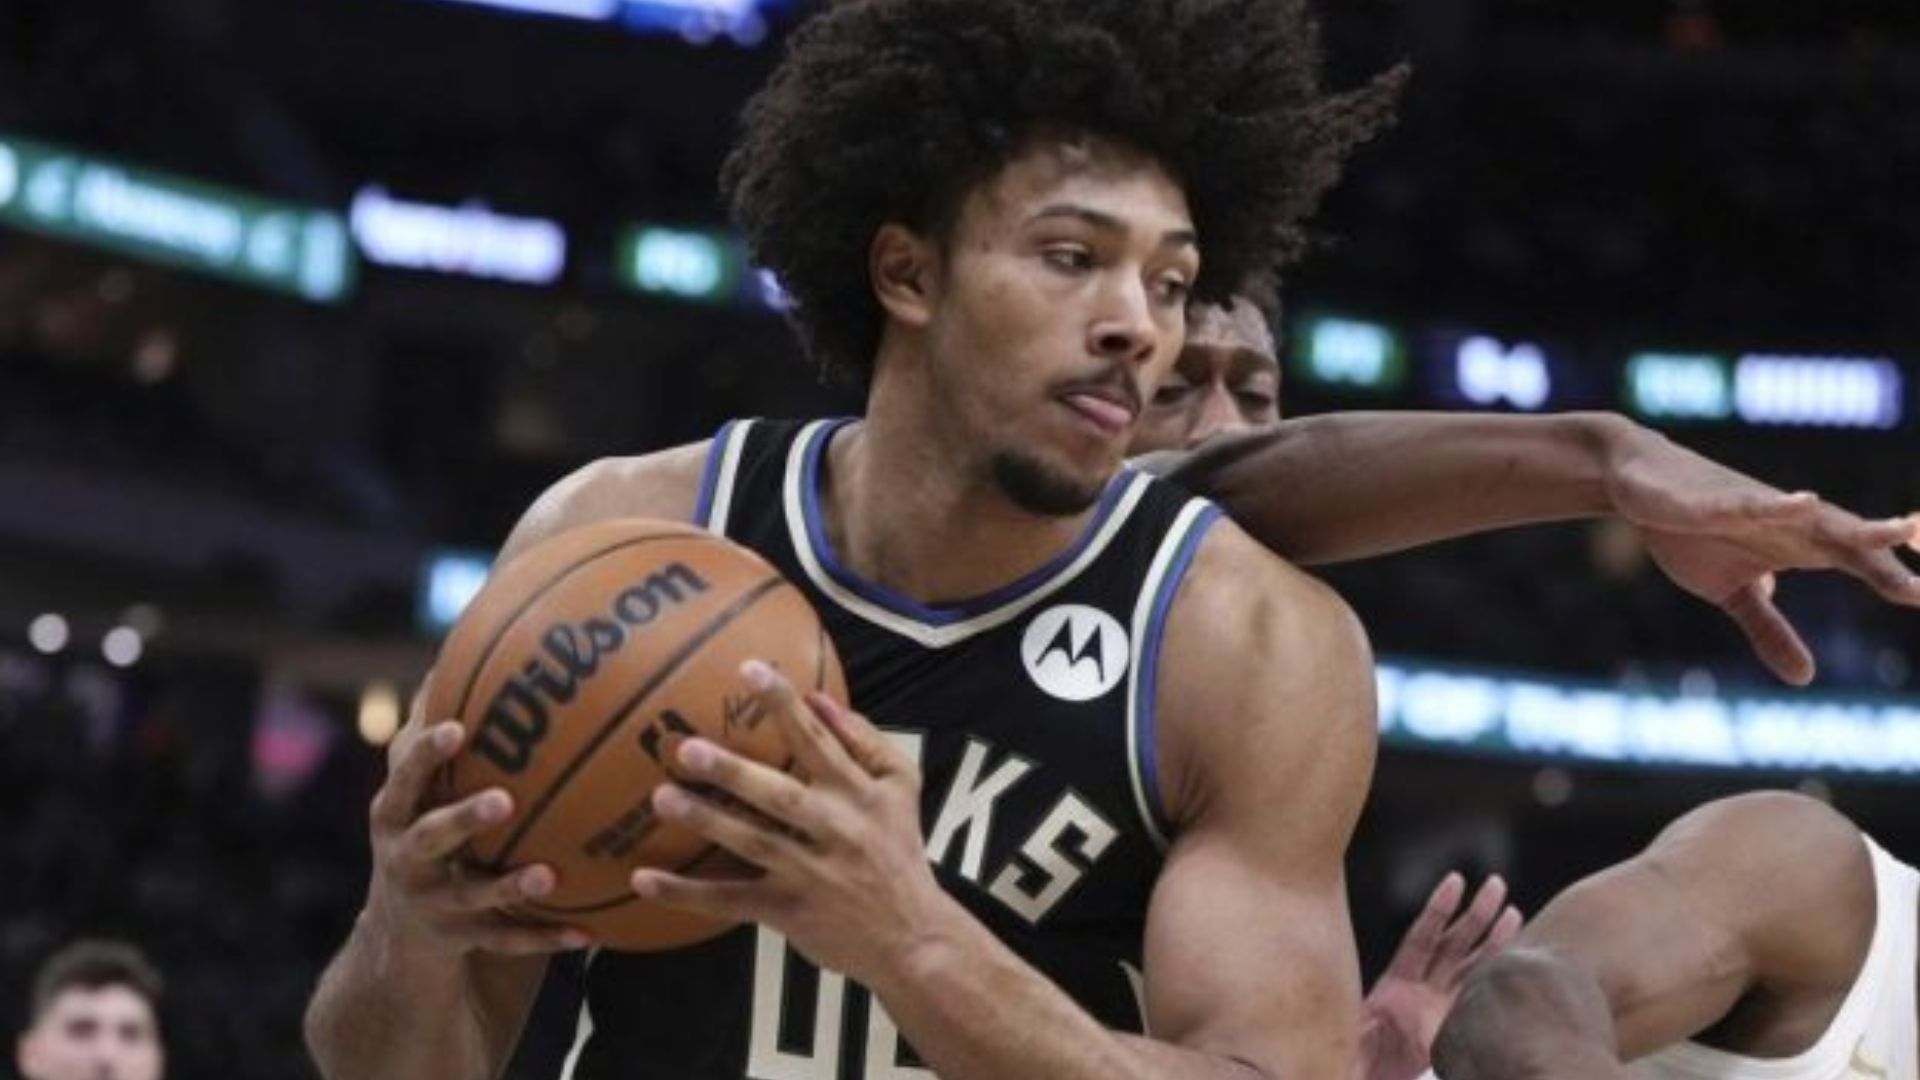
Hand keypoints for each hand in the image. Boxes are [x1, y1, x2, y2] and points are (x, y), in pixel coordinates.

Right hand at [363, 713, 587, 956]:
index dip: (426, 754)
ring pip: (471, 896)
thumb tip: (453, 651)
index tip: (457, 728)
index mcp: (396, 814)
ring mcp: (433, 903)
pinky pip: (507, 941)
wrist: (398, 931)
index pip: (405, 777)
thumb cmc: (418, 831)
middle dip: (463, 819)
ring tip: (548, 876)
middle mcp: (406, 859)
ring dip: (509, 887)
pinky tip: (586, 935)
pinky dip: (544, 938)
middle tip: (504, 799)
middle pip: (431, 837)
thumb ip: (428, 733)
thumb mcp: (412, 791)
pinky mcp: (462, 939)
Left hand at [631, 661, 955, 982]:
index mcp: (859, 794)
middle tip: (687, 750)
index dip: (784, 705)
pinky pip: (730, 900)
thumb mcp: (902, 788)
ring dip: (707, 821)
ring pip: (752, 844)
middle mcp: (834, 829)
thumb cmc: (899, 850)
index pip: (818, 742)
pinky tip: (643, 880)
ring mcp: (808, 873)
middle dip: (734, 773)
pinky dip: (686, 893)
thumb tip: (818, 698)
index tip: (750, 669)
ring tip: (663, 798)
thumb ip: (865, 740)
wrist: (912, 936)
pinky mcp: (786, 910)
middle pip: (780, 797)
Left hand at [1354, 874, 1522, 1079]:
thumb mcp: (1356, 1045)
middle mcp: (1418, 991)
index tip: (1455, 882)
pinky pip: (1476, 999)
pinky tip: (1514, 965)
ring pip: (1470, 967)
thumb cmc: (1356, 1066)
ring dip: (1492, 941)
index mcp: (1395, 987)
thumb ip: (1372, 1033)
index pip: (1421, 940)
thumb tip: (1396, 1020)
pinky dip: (1495, 981)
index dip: (1437, 910)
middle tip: (1497, 884)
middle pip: (1452, 945)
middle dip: (1475, 915)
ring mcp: (1436, 1008)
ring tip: (1514, 912)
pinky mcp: (1449, 1028)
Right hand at [1601, 420, 1919, 684]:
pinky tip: (1806, 503)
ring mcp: (1756, 508)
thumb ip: (1769, 630)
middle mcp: (1790, 522)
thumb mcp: (1729, 593)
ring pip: (1818, 517)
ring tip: (1904, 529)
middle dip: (1897, 551)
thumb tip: (1806, 678)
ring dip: (1859, 525)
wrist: (1636, 482)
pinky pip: (1751, 503)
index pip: (1860, 563)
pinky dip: (1779, 505)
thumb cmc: (1689, 530)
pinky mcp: (1714, 499)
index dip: (1896, 579)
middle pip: (1854, 539)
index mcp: (1799, 546)